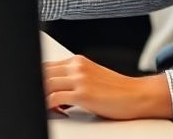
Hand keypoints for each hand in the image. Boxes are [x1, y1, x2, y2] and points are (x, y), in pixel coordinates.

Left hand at [43, 55, 172, 120]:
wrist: (138, 95)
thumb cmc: (117, 91)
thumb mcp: (92, 79)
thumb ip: (73, 81)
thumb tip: (54, 96)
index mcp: (77, 61)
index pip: (47, 66)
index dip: (38, 78)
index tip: (34, 89)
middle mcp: (77, 66)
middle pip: (43, 73)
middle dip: (37, 86)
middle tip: (35, 98)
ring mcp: (80, 78)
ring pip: (46, 84)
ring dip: (41, 96)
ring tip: (45, 106)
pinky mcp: (83, 93)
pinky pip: (54, 98)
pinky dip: (49, 105)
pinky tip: (54, 111)